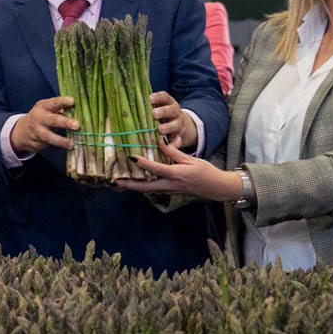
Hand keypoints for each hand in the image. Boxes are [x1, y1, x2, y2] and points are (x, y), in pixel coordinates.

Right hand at [9, 96, 78, 154]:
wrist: (23, 131)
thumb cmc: (43, 117)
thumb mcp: (49, 110)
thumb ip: (62, 109)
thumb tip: (81, 111)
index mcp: (44, 106)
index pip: (54, 102)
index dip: (64, 101)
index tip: (73, 101)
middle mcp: (39, 117)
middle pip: (53, 119)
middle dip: (65, 122)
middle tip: (77, 125)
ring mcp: (38, 130)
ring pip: (49, 135)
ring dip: (61, 140)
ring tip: (71, 144)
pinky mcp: (38, 140)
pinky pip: (50, 143)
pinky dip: (60, 144)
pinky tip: (70, 146)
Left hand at [113, 139, 243, 201]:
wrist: (216, 188)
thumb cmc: (206, 172)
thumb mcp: (191, 159)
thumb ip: (174, 152)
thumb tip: (161, 141)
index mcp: (176, 174)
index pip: (156, 169)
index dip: (143, 163)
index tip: (132, 157)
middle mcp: (171, 184)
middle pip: (146, 187)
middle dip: (130, 184)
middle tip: (116, 180)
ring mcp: (170, 190)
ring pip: (148, 190)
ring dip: (135, 186)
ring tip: (121, 180)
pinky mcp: (171, 192)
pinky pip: (154, 189)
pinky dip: (143, 186)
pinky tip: (137, 181)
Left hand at [150, 91, 197, 148]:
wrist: (181, 126)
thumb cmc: (162, 116)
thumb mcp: (159, 108)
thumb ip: (148, 106)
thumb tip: (129, 106)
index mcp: (169, 103)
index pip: (164, 97)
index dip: (158, 97)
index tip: (150, 99)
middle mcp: (175, 113)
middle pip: (171, 110)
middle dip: (163, 112)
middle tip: (154, 114)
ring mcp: (178, 126)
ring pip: (175, 126)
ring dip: (167, 127)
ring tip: (160, 129)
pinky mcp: (179, 138)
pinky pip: (177, 142)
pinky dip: (172, 145)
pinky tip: (166, 146)